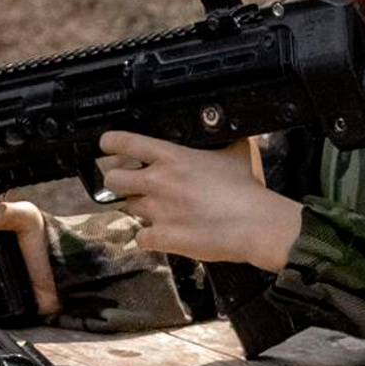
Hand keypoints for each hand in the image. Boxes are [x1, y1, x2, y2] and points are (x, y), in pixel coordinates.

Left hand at [95, 132, 300, 271]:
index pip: (124, 142)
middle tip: (130, 185)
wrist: (258, 225)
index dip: (110, 143)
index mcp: (172, 157)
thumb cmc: (249, 190)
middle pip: (112, 178)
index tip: (106, 146)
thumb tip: (225, 127)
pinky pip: (140, 238)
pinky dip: (148, 238)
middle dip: (118, 182)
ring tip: (159, 210)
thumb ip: (221, 139)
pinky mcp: (162, 237)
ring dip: (139, 209)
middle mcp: (158, 181)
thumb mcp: (236, 152)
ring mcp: (157, 210)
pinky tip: (161, 235)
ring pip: (128, 208)